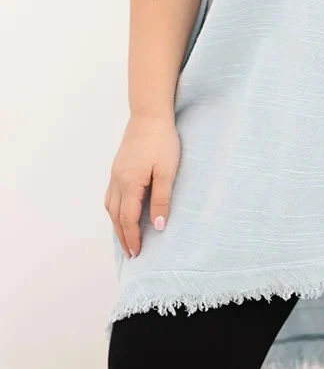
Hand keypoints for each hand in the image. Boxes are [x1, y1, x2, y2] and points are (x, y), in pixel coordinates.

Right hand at [104, 113, 180, 258]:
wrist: (149, 115)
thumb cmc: (162, 142)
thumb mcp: (167, 171)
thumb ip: (162, 199)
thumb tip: (158, 226)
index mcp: (130, 184)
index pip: (128, 219)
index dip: (133, 238)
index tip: (137, 253)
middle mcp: (118, 181)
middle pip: (116, 216)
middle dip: (123, 236)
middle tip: (131, 253)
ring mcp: (115, 174)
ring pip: (110, 206)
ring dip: (116, 225)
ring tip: (125, 238)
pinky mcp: (117, 167)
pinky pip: (110, 195)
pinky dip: (114, 210)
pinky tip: (121, 212)